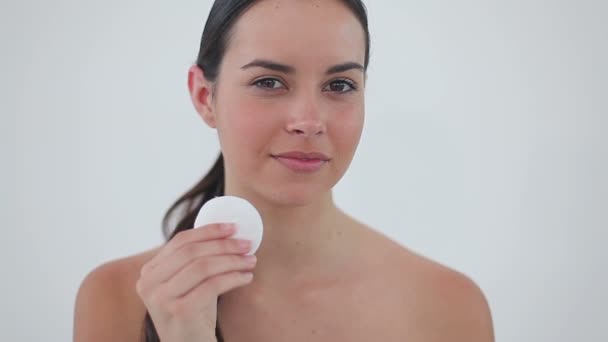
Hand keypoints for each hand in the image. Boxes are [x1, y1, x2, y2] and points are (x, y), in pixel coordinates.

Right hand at [136, 223, 255, 341]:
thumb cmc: (194, 314)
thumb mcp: (189, 283)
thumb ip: (196, 260)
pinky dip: (233, 278)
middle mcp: (149, 284)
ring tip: (251, 260)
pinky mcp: (179, 311)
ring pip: (203, 266)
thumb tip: (228, 232)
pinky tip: (247, 277)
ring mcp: (161, 298)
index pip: (180, 241)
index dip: (209, 231)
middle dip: (224, 245)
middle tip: (247, 244)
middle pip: (192, 251)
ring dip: (232, 260)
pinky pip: (212, 285)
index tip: (233, 227)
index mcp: (149, 272)